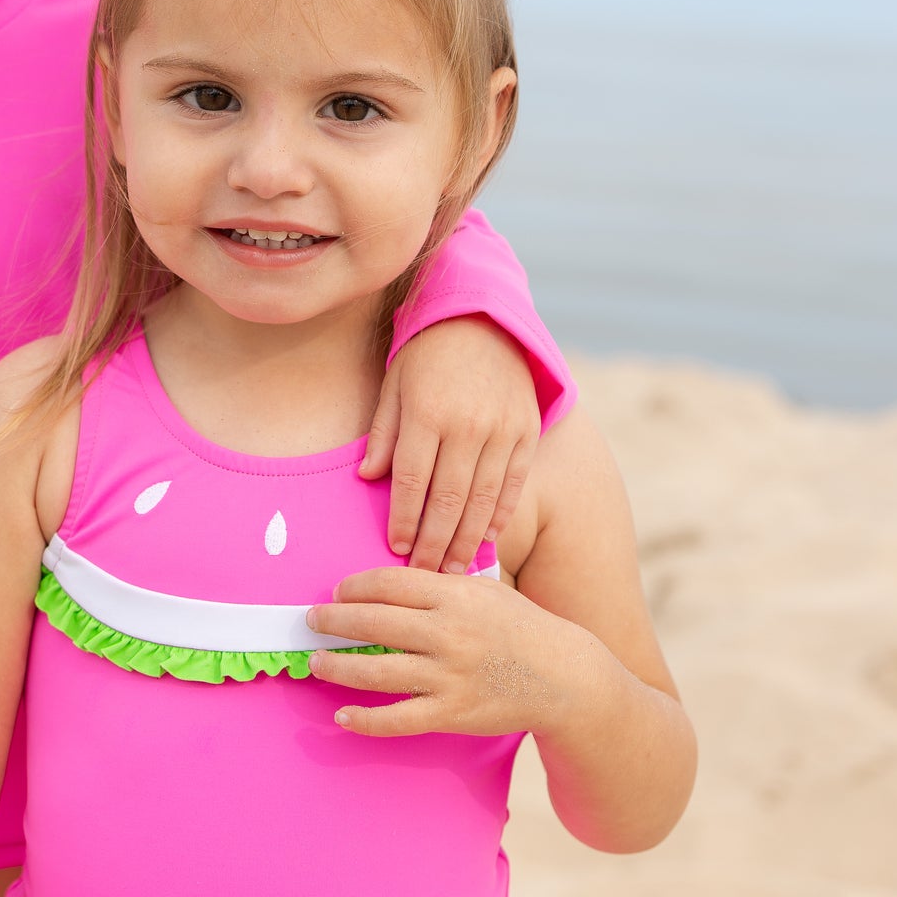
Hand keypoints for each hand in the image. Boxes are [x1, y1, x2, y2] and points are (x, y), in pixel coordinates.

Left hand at [307, 566, 578, 738]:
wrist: (564, 677)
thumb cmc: (519, 628)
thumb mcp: (484, 590)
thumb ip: (440, 584)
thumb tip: (387, 583)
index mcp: (455, 595)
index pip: (388, 584)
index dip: (354, 587)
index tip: (337, 592)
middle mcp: (448, 633)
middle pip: (373, 623)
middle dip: (334, 621)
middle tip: (311, 621)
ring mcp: (449, 676)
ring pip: (377, 671)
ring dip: (338, 667)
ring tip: (317, 662)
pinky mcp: (452, 713)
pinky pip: (398, 718)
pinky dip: (366, 719)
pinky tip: (343, 715)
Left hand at [360, 317, 539, 571]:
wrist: (484, 320)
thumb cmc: (428, 355)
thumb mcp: (395, 385)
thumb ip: (384, 433)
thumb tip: (369, 477)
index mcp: (429, 413)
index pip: (413, 481)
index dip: (404, 520)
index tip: (397, 549)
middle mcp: (468, 424)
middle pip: (449, 499)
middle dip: (434, 543)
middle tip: (425, 575)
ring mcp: (503, 429)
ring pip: (484, 499)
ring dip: (467, 539)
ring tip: (454, 569)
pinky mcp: (527, 431)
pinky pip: (514, 484)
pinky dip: (501, 515)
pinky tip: (487, 538)